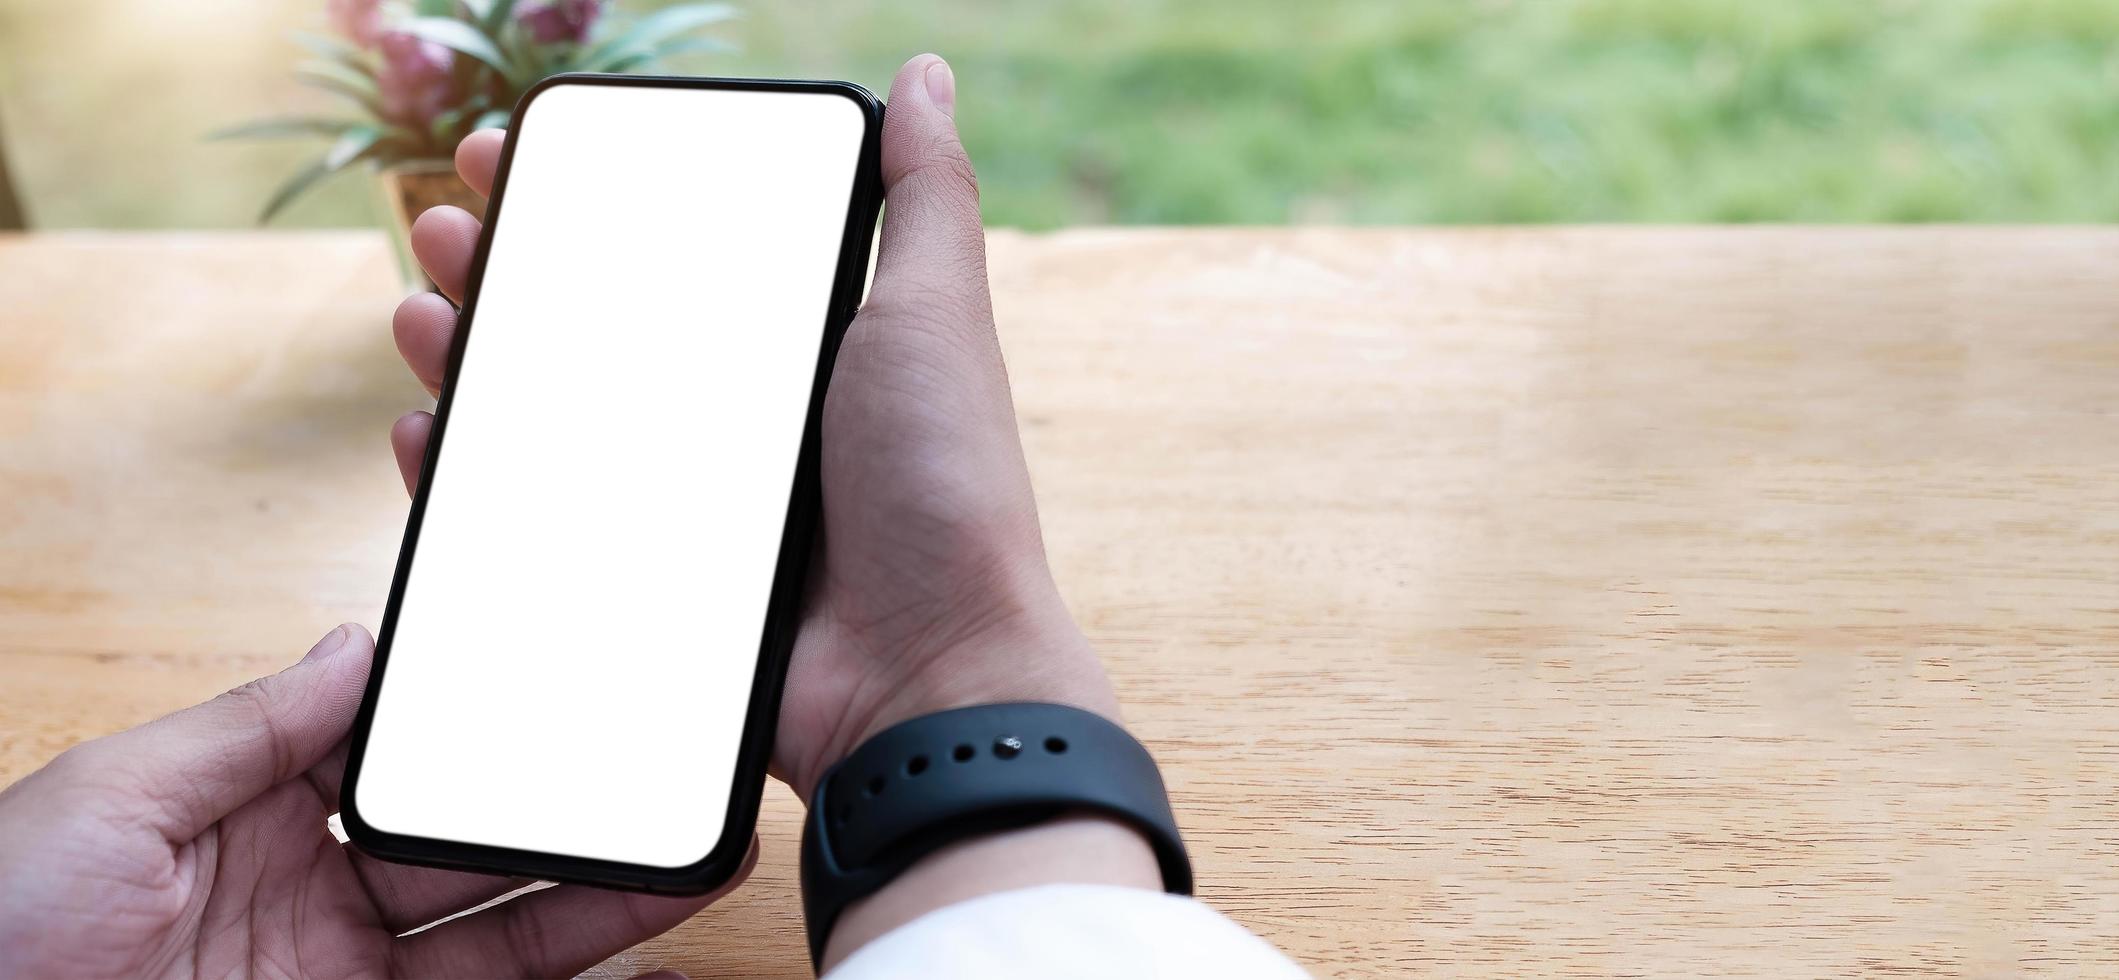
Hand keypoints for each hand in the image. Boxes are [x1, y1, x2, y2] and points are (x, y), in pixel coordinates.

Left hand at [0, 626, 746, 977]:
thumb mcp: (108, 801)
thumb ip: (247, 726)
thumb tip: (357, 645)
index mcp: (246, 811)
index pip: (397, 753)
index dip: (483, 723)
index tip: (565, 680)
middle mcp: (309, 898)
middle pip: (475, 845)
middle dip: (577, 806)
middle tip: (670, 771)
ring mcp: (340, 979)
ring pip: (505, 934)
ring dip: (604, 895)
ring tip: (696, 858)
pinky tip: (652, 971)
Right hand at [390, 55, 1160, 965]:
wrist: (927, 672)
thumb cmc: (944, 488)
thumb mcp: (937, 317)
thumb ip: (925, 199)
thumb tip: (925, 75)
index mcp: (793, 351)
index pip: (667, 254)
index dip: (588, 202)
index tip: (512, 155)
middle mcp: (732, 422)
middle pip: (590, 328)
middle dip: (506, 269)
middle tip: (444, 226)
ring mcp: (684, 507)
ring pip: (548, 418)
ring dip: (472, 358)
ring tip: (422, 311)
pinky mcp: (647, 586)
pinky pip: (536, 523)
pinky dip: (473, 477)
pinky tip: (430, 434)